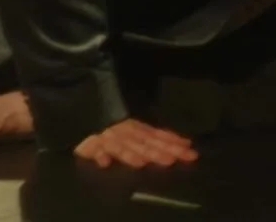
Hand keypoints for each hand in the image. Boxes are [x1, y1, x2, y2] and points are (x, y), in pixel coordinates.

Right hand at [73, 118, 197, 168]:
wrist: (87, 112)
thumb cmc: (114, 125)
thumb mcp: (137, 129)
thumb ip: (157, 137)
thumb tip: (186, 143)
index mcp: (139, 129)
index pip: (159, 135)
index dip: (172, 141)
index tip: (188, 147)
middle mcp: (128, 132)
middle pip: (146, 144)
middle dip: (160, 151)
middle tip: (174, 159)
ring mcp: (109, 138)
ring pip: (122, 147)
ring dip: (131, 155)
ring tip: (142, 163)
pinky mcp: (90, 144)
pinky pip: (95, 150)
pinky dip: (100, 155)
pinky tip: (105, 163)